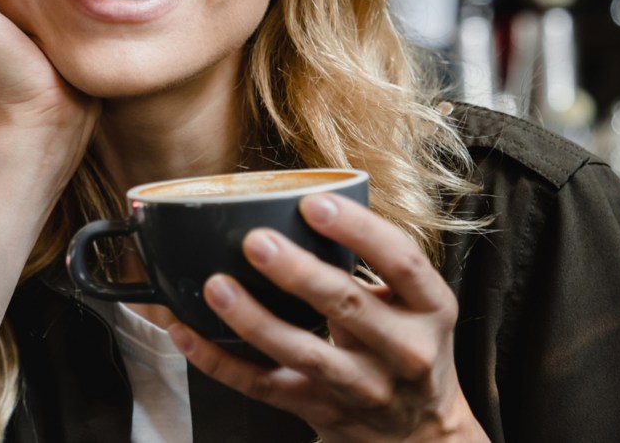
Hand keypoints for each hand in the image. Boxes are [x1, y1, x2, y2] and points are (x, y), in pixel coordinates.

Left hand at [168, 194, 488, 442]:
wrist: (422, 433)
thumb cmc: (409, 344)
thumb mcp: (416, 302)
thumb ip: (373, 259)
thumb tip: (301, 200)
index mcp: (430, 308)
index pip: (402, 261)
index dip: (359, 230)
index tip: (314, 203)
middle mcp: (403, 350)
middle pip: (348, 307)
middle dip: (299, 273)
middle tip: (256, 241)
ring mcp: (362, 388)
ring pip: (303, 353)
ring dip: (254, 320)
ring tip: (217, 287)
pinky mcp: (322, 412)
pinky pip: (264, 387)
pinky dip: (221, 362)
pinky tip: (190, 334)